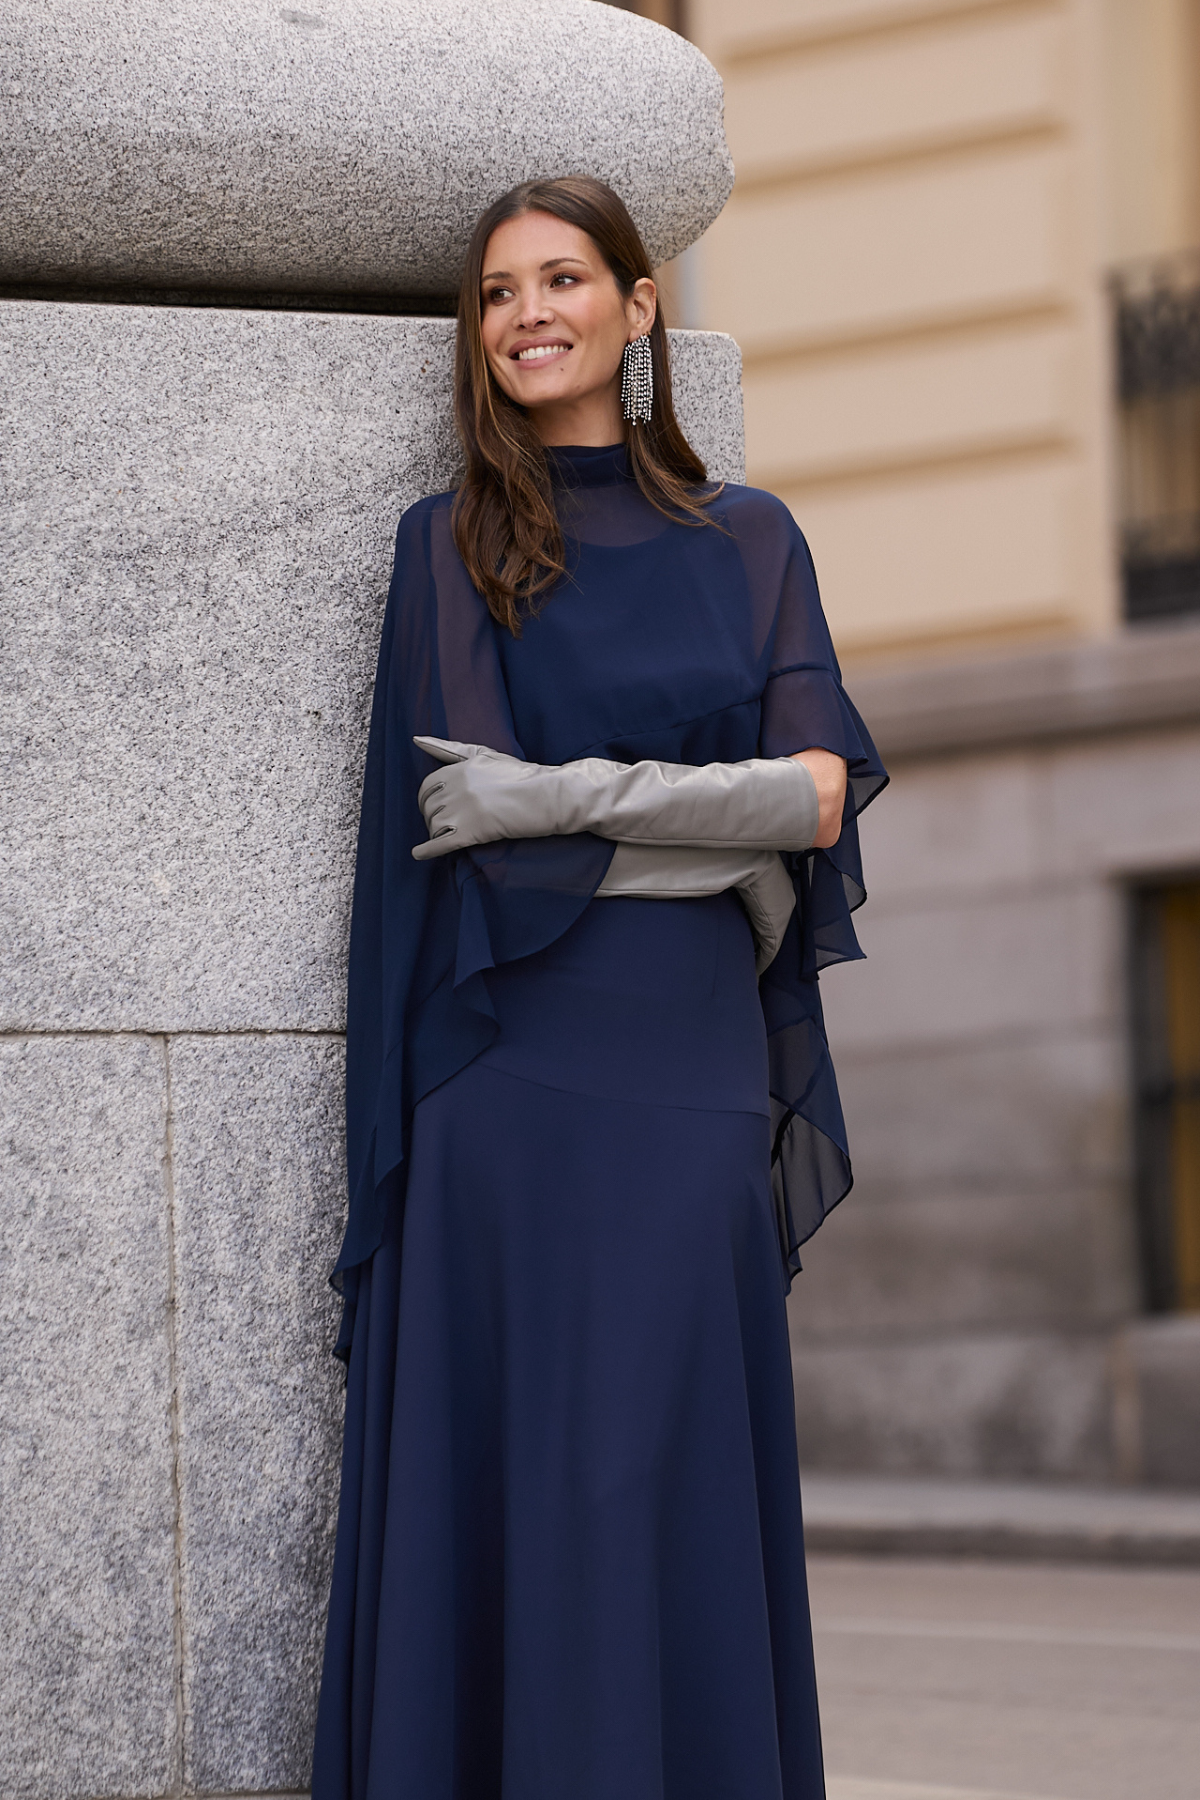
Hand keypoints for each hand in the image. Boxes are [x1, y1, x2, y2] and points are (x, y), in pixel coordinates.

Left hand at [411, 735, 533, 859]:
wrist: (545, 796)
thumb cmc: (518, 774)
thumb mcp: (484, 754)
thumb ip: (449, 748)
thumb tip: (417, 739)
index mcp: (457, 770)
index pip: (427, 787)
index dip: (429, 799)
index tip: (436, 805)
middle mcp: (456, 789)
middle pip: (428, 807)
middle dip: (432, 816)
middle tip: (445, 822)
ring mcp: (462, 812)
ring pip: (434, 826)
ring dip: (436, 833)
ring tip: (447, 835)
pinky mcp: (472, 833)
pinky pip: (440, 844)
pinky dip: (427, 850)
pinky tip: (420, 853)